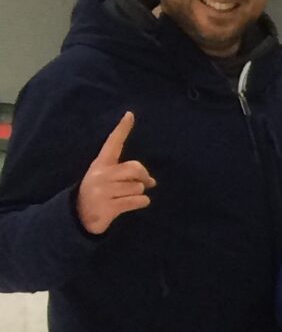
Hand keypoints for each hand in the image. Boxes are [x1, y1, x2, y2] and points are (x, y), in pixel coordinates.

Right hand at [74, 112, 154, 233]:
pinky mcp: (108, 206)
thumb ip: (127, 175)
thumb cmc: (100, 193)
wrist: (79, 216)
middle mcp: (101, 174)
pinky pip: (138, 201)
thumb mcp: (107, 179)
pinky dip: (140, 203)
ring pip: (138, 187)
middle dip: (144, 176)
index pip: (113, 143)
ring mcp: (103, 190)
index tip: (130, 114)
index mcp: (100, 164)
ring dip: (138, 193)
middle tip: (145, 183)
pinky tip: (129, 205)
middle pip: (135, 168)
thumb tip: (152, 181)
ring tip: (124, 197)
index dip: (122, 129)